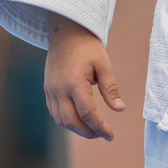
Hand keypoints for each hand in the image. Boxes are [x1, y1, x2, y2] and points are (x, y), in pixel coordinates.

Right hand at [44, 13, 124, 140]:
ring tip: (93, 129)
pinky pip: (55, 112)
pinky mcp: (48, 89)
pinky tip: (79, 119)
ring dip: (76, 128)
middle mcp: (59, 89)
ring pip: (61, 120)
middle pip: (71, 122)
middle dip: (88, 132)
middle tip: (103, 134)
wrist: (67, 32)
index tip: (111, 135)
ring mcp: (51, 90)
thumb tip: (120, 109)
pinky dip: (67, 120)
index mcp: (74, 83)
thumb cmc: (88, 47)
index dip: (100, 127)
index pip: (87, 113)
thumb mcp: (103, 64)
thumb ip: (110, 88)